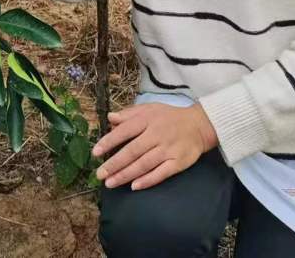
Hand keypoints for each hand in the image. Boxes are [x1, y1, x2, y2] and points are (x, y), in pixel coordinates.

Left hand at [92, 103, 217, 190]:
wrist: (198, 125)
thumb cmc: (169, 117)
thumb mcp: (149, 109)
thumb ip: (129, 114)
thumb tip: (110, 118)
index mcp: (148, 119)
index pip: (125, 131)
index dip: (109, 141)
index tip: (96, 152)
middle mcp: (157, 134)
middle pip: (132, 151)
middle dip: (114, 164)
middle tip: (99, 174)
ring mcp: (168, 149)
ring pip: (144, 164)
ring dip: (126, 174)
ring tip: (110, 183)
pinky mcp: (178, 162)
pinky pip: (161, 173)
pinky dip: (147, 180)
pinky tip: (134, 186)